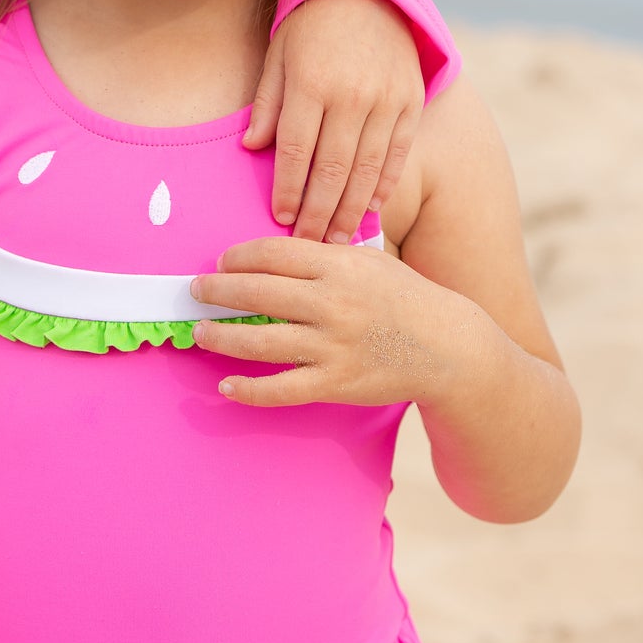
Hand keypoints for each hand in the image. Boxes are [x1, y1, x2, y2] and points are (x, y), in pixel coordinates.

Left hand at [191, 236, 462, 408]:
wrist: (448, 347)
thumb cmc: (403, 298)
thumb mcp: (368, 260)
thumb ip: (324, 254)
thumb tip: (271, 253)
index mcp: (339, 265)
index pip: (272, 254)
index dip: (238, 257)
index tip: (221, 262)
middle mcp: (332, 303)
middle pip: (257, 293)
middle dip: (218, 291)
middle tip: (195, 291)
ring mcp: (333, 346)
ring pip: (261, 341)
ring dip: (222, 337)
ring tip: (201, 332)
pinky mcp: (336, 383)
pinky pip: (282, 388)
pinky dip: (250, 389)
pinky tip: (227, 385)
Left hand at [244, 0, 423, 241]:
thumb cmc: (312, 25)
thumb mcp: (279, 55)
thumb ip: (268, 103)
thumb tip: (253, 147)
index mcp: (313, 83)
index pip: (297, 151)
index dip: (288, 190)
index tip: (281, 219)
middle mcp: (352, 94)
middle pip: (333, 169)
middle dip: (318, 213)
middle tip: (309, 245)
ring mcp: (387, 99)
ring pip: (368, 169)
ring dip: (351, 209)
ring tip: (338, 239)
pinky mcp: (411, 101)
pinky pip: (398, 154)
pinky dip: (385, 185)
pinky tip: (371, 208)